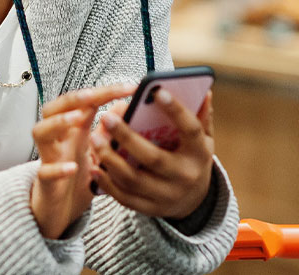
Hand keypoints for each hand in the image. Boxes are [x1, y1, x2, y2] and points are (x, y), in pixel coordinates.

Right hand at [30, 83, 134, 238]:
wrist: (59, 211)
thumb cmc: (78, 178)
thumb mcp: (98, 154)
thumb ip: (109, 133)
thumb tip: (126, 108)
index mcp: (72, 130)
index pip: (83, 103)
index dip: (104, 92)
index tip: (130, 87)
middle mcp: (58, 139)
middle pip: (53, 108)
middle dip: (72, 99)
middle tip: (93, 95)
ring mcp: (49, 158)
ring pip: (40, 132)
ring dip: (57, 123)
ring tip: (77, 119)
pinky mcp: (45, 181)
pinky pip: (45, 171)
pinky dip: (57, 168)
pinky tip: (72, 167)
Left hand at [89, 89, 215, 219]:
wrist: (195, 201)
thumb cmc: (193, 158)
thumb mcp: (203, 138)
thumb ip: (200, 116)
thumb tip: (203, 91)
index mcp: (200, 153)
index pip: (190, 130)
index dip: (176, 110)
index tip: (157, 91)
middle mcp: (185, 176)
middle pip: (154, 158)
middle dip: (127, 137)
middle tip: (106, 117)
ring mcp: (167, 196)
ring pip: (134, 180)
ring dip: (110, 160)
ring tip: (95, 139)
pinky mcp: (150, 208)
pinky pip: (125, 197)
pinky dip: (107, 183)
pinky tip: (95, 165)